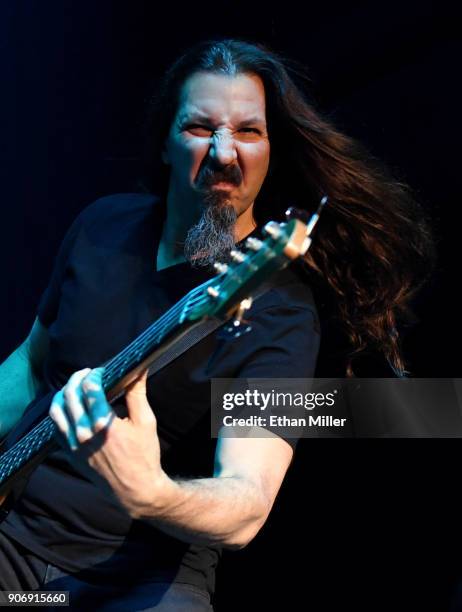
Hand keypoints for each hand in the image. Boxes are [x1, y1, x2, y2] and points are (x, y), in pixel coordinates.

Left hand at [49, 367, 167, 516]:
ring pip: (56, 411)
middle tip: (87, 373)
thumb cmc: (144, 455)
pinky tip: (70, 408)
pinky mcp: (70, 454)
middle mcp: (85, 433)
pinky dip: (59, 414)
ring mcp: (74, 445)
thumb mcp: (146, 421)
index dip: (94, 374)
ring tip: (74, 387)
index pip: (89, 388)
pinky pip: (56, 429)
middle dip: (77, 378)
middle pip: (70, 395)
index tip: (102, 371)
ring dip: (63, 394)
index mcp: (104, 423)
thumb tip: (139, 368)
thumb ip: (137, 393)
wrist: (135, 489)